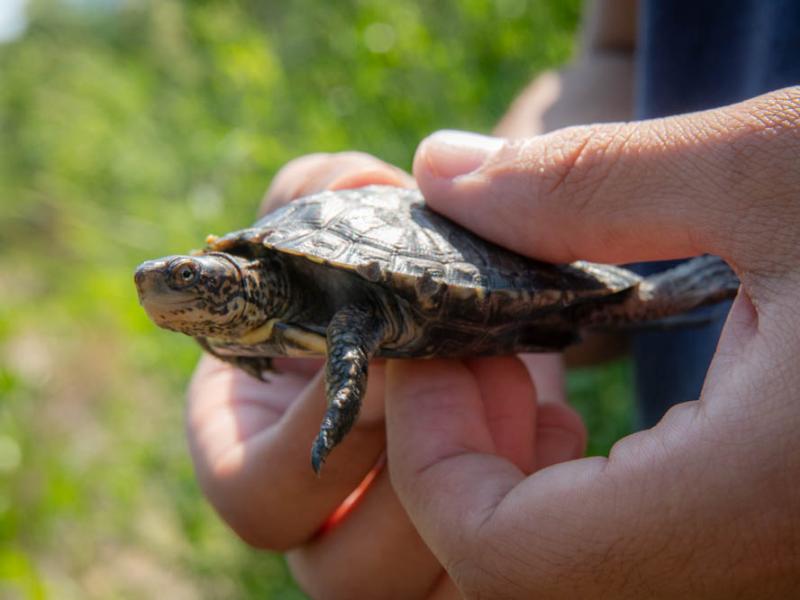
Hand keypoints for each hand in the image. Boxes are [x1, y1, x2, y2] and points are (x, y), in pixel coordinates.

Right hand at [186, 152, 585, 597]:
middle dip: (418, 473)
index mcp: (256, 438)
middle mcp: (323, 514)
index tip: (396, 354)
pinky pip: (502, 586)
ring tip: (529, 390)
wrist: (475, 294)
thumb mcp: (351, 208)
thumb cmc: (398, 252)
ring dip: (489, 498)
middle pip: (339, 574)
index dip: (321, 436)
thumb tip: (350, 196)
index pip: (251, 491)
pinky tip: (562, 428)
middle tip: (476, 363)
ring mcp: (402, 545)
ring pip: (426, 595)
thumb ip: (323, 195)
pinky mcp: (476, 555)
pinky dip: (544, 520)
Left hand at [385, 87, 799, 597]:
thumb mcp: (783, 169)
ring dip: (506, 478)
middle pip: (526, 577)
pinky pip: (630, 553)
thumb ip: (590, 181)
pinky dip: (567, 489)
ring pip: (573, 573)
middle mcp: (771, 567)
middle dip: (459, 465)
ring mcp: (777, 564)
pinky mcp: (781, 537)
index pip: (507, 558)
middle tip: (467, 350)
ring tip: (514, 365)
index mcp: (765, 500)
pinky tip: (577, 409)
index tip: (432, 352)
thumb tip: (443, 171)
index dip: (431, 457)